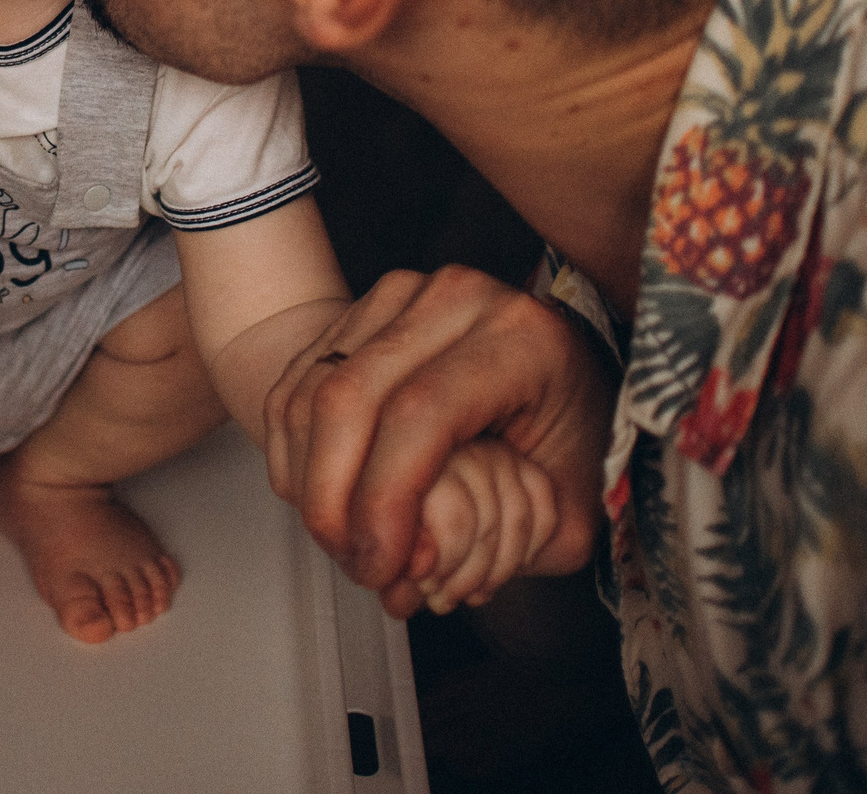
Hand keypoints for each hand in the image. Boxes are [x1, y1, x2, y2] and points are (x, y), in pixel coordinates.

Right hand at [262, 267, 612, 617]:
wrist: (556, 371)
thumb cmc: (568, 437)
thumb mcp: (572, 507)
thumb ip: (506, 549)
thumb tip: (412, 569)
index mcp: (520, 338)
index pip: (422, 414)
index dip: (385, 499)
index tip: (381, 564)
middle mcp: (455, 299)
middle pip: (349, 397)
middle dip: (333, 497)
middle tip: (352, 561)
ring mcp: (401, 296)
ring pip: (311, 391)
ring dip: (307, 480)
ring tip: (340, 540)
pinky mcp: (361, 308)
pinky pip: (296, 384)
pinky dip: (294, 453)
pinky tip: (318, 498)